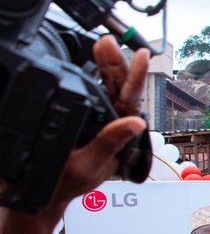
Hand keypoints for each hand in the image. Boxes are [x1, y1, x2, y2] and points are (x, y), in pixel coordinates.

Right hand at [48, 36, 148, 215]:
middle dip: (115, 62)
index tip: (141, 55)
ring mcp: (98, 119)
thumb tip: (136, 122)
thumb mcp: (88, 166)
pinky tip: (90, 60)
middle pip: (119, 88)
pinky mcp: (83, 117)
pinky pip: (91, 93)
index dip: (136, 77)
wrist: (44, 192)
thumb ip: (110, 143)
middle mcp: (112, 124)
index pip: (132, 102)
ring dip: (105, 64)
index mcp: (119, 134)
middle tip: (108, 41)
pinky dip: (91, 75)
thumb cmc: (67, 183)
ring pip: (106, 87)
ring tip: (103, 44)